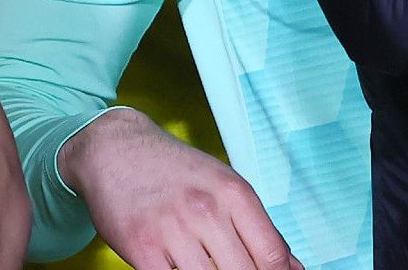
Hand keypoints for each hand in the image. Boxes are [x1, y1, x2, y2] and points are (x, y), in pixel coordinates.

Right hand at [61, 108, 303, 269]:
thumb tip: (291, 265)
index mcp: (235, 193)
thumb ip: (258, 227)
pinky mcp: (141, 248)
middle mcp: (207, 210)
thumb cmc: (174, 169)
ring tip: (211, 268)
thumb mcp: (225, 185)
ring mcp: (173, 230)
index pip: (273, 252)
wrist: (117, 150)